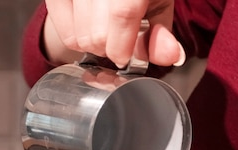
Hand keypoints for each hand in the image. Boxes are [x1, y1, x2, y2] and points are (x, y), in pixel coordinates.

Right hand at [44, 0, 184, 67]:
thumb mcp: (158, 3)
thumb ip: (161, 32)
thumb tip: (172, 55)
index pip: (123, 14)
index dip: (124, 46)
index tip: (126, 56)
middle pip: (98, 35)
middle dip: (110, 48)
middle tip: (118, 37)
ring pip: (80, 38)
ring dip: (95, 45)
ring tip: (105, 28)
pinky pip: (66, 34)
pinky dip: (76, 40)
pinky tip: (88, 27)